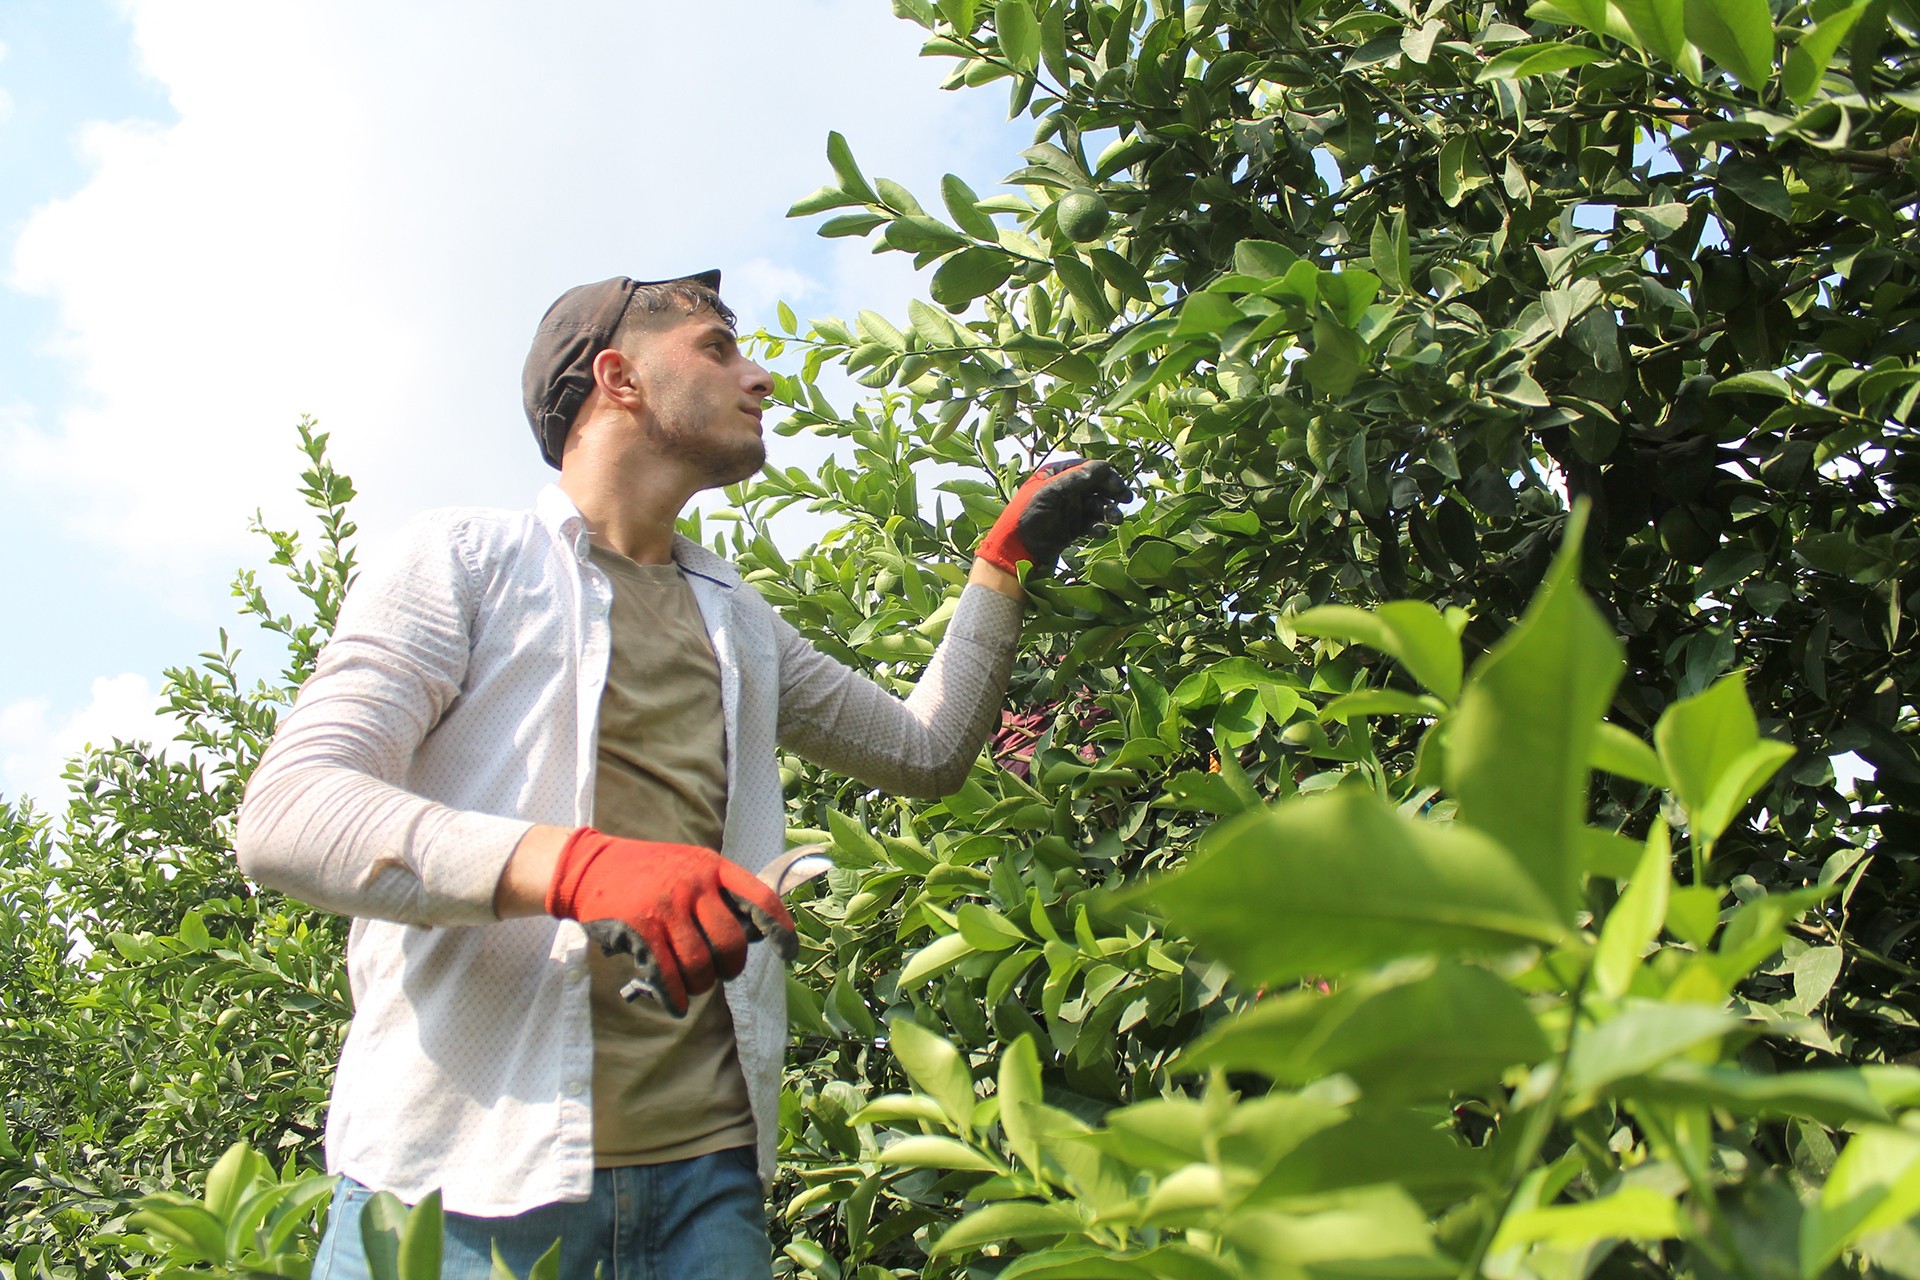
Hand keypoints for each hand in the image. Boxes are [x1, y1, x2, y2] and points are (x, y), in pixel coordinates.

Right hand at [545, 828, 796, 1017]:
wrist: (588, 867)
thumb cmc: (647, 873)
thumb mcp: (689, 866)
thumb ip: (718, 893)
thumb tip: (754, 934)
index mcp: (713, 867)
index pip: (760, 899)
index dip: (780, 929)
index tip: (788, 953)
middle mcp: (693, 885)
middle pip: (731, 942)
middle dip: (731, 967)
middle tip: (722, 972)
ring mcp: (666, 907)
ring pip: (699, 964)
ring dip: (701, 984)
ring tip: (694, 985)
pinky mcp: (640, 929)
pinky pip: (667, 975)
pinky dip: (675, 996)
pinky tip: (676, 1003)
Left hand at [977, 458, 1130, 578]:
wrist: (1016, 548)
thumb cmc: (1027, 515)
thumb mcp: (1048, 493)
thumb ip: (1075, 479)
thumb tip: (1102, 467)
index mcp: (1058, 474)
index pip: (1088, 468)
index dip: (1105, 475)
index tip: (1117, 485)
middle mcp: (1066, 489)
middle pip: (1097, 486)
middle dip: (1112, 492)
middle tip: (1126, 499)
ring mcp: (1071, 508)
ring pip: (1097, 505)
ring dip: (1108, 511)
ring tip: (1116, 520)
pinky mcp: (1073, 527)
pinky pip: (1092, 523)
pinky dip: (1098, 527)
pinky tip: (1100, 532)